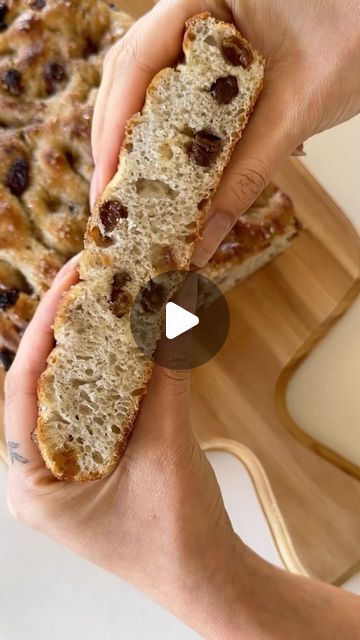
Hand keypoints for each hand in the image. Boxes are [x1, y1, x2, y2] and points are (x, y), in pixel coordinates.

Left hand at [5, 258, 359, 638]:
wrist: (210, 579)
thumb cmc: (178, 535)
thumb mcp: (166, 449)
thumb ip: (164, 377)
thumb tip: (167, 310)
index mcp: (33, 484)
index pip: (23, 388)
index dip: (45, 328)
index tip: (69, 281)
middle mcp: (40, 475)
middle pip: (43, 386)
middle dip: (66, 331)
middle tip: (89, 279)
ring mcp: (66, 471)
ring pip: (68, 395)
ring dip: (88, 349)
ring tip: (105, 298)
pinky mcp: (93, 466)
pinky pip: (93, 410)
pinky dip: (110, 374)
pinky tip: (125, 342)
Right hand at [91, 0, 359, 265]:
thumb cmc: (355, 38)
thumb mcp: (298, 108)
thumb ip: (248, 173)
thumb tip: (202, 239)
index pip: (137, 60)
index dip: (113, 127)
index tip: (105, 183)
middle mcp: (192, 5)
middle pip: (129, 77)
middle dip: (113, 142)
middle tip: (106, 202)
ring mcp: (199, 28)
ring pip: (147, 86)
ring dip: (133, 142)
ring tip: (124, 194)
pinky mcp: (213, 56)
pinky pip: (175, 94)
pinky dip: (165, 136)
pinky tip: (159, 170)